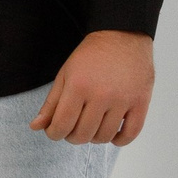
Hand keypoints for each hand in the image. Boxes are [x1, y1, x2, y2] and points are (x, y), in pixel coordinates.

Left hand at [31, 31, 154, 146]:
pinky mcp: (141, 102)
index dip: (54, 134)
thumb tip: (36, 127)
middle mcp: (101, 95)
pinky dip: (119, 140)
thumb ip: (51, 103)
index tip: (55, 131)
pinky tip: (112, 135)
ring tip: (91, 128)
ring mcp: (123, 100)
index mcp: (78, 86)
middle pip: (83, 134)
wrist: (122, 36)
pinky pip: (131, 133)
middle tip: (73, 129)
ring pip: (104, 136)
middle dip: (72, 136)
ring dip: (94, 138)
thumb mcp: (65, 75)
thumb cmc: (90, 56)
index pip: (62, 125)